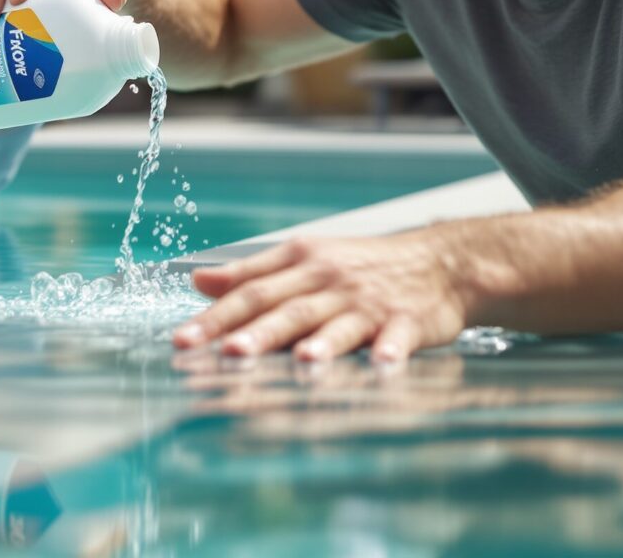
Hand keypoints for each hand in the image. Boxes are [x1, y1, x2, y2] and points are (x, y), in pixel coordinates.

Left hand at [172, 229, 472, 363]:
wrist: (440, 262)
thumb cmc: (364, 265)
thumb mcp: (305, 259)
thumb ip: (252, 273)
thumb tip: (198, 280)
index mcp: (302, 263)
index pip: (251, 290)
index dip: (216, 316)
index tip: (183, 340)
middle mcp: (331, 281)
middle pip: (288, 308)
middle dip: (256, 331)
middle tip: (226, 352)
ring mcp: (370, 302)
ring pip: (339, 323)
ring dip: (321, 341)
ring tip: (301, 359)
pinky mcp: (408, 321)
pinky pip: (398, 337)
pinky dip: (391, 349)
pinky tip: (383, 364)